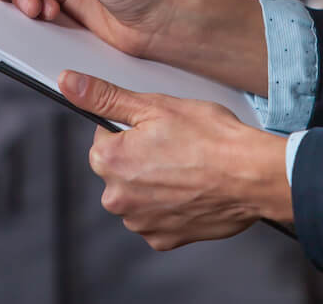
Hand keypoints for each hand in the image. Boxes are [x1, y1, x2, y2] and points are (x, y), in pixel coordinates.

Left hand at [60, 71, 292, 250]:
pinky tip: (192, 189)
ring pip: (139, 194)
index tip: (157, 129)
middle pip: (120, 169)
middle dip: (141, 157)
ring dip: (156, 183)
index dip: (132, 129)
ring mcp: (141, 222)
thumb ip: (105, 97)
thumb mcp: (154, 105)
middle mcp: (117, 198)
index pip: (103, 139)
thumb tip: (70, 83)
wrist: (252, 176)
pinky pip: (158, 217)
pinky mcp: (164, 239)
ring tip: (188, 167)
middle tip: (176, 146)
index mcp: (109, 161)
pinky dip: (171, 205)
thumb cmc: (211, 138)